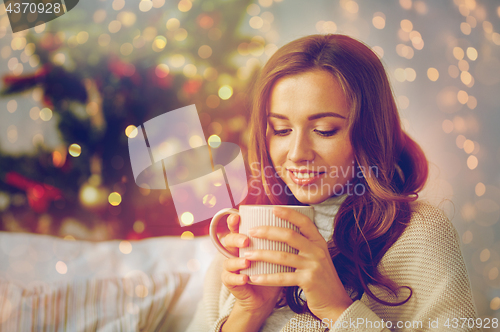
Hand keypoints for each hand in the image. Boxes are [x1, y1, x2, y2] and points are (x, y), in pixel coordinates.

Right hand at [221, 213, 282, 314]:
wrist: (265, 296)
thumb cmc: (272, 269)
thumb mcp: (276, 252)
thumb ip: (280, 239)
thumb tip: (295, 222)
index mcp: (244, 240)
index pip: (236, 227)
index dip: (233, 221)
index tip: (238, 216)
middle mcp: (235, 251)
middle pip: (228, 240)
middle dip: (236, 239)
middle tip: (246, 240)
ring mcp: (231, 267)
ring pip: (228, 260)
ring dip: (236, 260)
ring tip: (246, 261)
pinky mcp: (231, 282)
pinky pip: (230, 279)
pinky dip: (237, 278)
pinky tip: (245, 278)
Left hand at [243, 206, 352, 320]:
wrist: (336, 303)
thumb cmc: (322, 280)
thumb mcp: (317, 258)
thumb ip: (305, 246)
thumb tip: (282, 233)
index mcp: (319, 242)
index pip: (304, 222)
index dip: (289, 214)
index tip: (273, 208)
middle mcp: (317, 251)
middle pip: (289, 235)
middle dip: (268, 232)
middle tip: (251, 231)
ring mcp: (313, 266)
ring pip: (282, 256)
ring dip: (262, 254)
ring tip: (246, 254)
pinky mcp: (308, 281)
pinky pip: (282, 277)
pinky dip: (266, 278)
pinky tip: (253, 278)